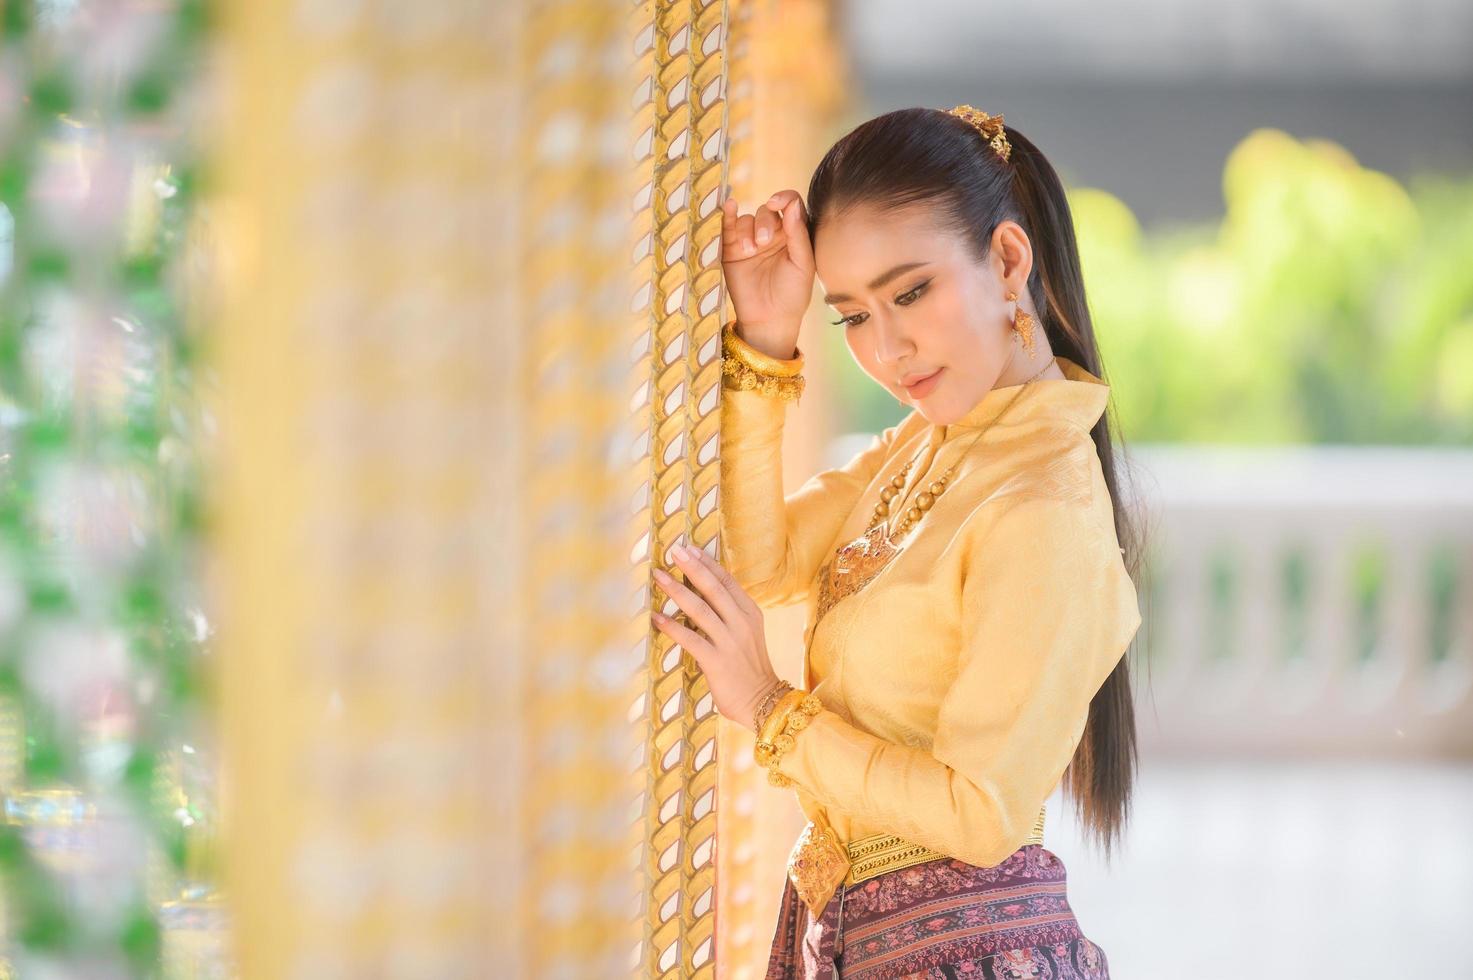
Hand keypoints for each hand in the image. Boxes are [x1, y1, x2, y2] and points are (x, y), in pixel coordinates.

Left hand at [650, 542, 784, 730]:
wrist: (763, 703)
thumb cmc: (750, 668)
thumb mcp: (747, 634)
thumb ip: (730, 614)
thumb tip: (702, 594)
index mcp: (750, 614)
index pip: (727, 581)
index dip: (707, 563)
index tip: (690, 548)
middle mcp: (741, 623)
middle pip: (713, 588)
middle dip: (692, 567)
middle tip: (674, 551)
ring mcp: (729, 642)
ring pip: (700, 609)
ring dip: (676, 590)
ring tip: (659, 576)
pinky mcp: (716, 661)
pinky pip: (690, 639)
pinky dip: (671, 626)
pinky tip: (656, 617)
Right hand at [720, 189, 814, 356]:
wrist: (769, 319)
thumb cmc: (792, 294)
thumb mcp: (803, 264)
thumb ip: (799, 234)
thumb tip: (791, 204)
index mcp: (793, 234)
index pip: (790, 205)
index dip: (783, 197)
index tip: (777, 203)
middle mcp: (772, 234)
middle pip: (766, 211)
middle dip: (763, 222)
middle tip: (763, 242)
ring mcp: (750, 241)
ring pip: (746, 219)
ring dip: (747, 230)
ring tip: (749, 251)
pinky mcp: (731, 250)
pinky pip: (728, 227)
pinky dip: (728, 216)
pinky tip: (730, 207)